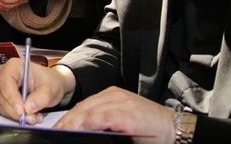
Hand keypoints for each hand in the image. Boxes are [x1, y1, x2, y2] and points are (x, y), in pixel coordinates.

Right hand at [0, 0, 26, 10]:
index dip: (14, 0)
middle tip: (25, 0)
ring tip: (23, 1)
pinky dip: (12, 6)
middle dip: (17, 3)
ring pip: (8, 7)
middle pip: (8, 5)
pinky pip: (6, 8)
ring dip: (16, 5)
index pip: (6, 0)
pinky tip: (17, 3)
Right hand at [0, 58, 75, 124]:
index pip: (6, 82)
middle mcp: (5, 76)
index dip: (12, 97)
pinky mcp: (5, 99)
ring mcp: (3, 88)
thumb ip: (41, 97)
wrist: (51, 85)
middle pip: (3, 96)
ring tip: (34, 116)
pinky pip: (6, 111)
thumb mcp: (50, 88)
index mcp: (14, 66)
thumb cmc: (49, 80)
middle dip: (16, 110)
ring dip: (18, 115)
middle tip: (31, 118)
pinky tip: (31, 115)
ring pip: (3, 106)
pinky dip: (18, 117)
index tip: (21, 110)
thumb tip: (28, 107)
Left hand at [54, 87, 175, 143]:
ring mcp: (120, 103)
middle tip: (55, 132)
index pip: (84, 105)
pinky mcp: (125, 114)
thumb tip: (85, 131)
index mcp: (112, 95)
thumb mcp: (124, 120)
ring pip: (88, 112)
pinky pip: (101, 118)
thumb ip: (106, 122)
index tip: (59, 127)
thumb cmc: (151, 128)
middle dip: (67, 121)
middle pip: (83, 108)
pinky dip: (88, 125)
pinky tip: (79, 131)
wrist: (174, 128)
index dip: (69, 117)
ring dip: (72, 124)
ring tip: (62, 134)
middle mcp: (114, 96)